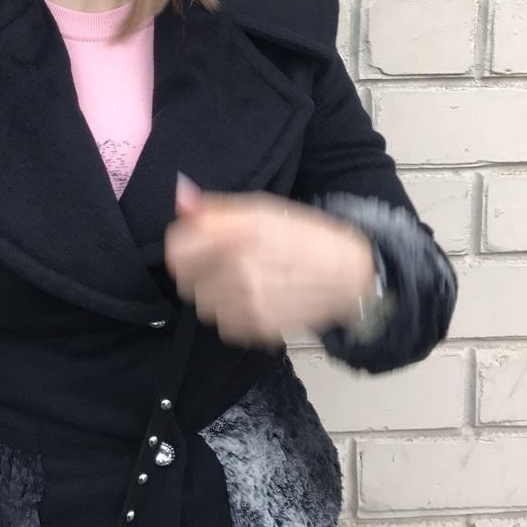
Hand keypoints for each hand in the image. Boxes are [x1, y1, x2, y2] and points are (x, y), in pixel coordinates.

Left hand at [163, 172, 377, 349]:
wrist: (348, 273)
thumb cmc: (304, 236)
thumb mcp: (261, 209)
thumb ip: (215, 209)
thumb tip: (181, 199)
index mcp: (240, 233)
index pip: (178, 249)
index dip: (183, 244)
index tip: (194, 242)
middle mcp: (241, 269)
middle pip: (185, 280)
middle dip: (196, 269)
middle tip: (216, 261)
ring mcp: (250, 302)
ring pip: (202, 304)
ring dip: (213, 292)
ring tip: (237, 279)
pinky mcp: (258, 327)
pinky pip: (223, 324)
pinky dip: (231, 313)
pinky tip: (250, 297)